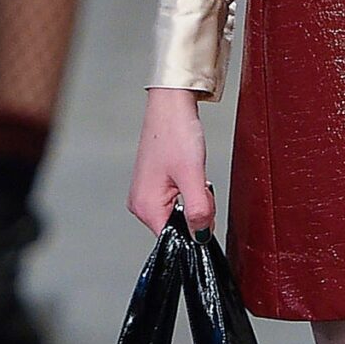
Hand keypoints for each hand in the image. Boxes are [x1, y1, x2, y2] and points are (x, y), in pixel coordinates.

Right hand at [130, 85, 215, 233]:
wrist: (171, 105)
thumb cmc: (175, 133)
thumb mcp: (193, 175)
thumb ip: (199, 210)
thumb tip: (202, 236)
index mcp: (146, 207)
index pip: (176, 239)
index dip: (197, 228)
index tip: (204, 205)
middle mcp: (141, 204)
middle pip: (179, 227)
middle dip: (198, 211)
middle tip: (198, 182)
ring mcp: (146, 194)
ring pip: (181, 213)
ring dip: (195, 199)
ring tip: (192, 173)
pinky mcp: (154, 185)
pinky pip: (178, 200)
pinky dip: (189, 190)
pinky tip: (188, 172)